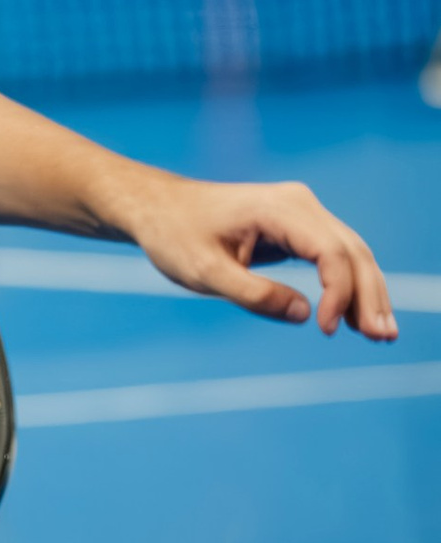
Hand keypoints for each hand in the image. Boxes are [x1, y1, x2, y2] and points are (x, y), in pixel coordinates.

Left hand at [118, 173, 397, 340]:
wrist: (159, 209)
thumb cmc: (175, 236)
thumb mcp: (204, 272)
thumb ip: (253, 294)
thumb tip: (305, 313)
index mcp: (277, 208)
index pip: (328, 250)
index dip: (337, 292)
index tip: (327, 329)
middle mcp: (299, 204)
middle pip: (351, 251)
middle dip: (369, 296)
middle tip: (382, 338)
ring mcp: (303, 213)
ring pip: (351, 253)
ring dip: (367, 293)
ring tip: (381, 335)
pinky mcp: (299, 227)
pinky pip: (335, 256)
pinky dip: (349, 285)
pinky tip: (356, 319)